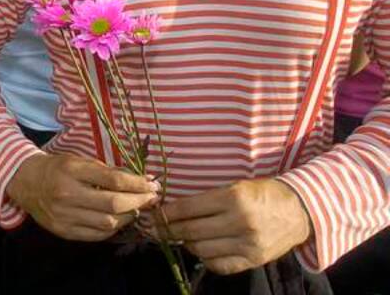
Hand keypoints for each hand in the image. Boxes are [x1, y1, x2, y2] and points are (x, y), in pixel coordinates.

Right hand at [6, 153, 159, 240]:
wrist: (25, 181)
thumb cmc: (57, 168)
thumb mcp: (79, 161)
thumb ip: (107, 171)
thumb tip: (140, 181)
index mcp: (72, 171)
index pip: (113, 180)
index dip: (137, 184)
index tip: (152, 184)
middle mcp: (67, 193)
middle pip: (113, 204)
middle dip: (138, 202)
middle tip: (151, 198)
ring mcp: (64, 215)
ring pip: (108, 223)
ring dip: (129, 217)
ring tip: (135, 209)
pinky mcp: (63, 231)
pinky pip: (97, 235)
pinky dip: (113, 228)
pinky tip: (118, 220)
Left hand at [164, 179, 312, 275]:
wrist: (299, 210)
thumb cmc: (262, 193)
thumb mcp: (235, 187)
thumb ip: (207, 200)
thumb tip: (173, 210)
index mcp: (233, 198)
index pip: (189, 208)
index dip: (166, 213)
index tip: (153, 214)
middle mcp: (240, 222)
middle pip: (191, 231)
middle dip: (168, 231)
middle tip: (153, 229)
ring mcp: (248, 244)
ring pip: (202, 250)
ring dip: (186, 244)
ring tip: (179, 238)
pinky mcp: (254, 260)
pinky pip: (220, 265)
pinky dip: (205, 259)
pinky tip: (201, 250)